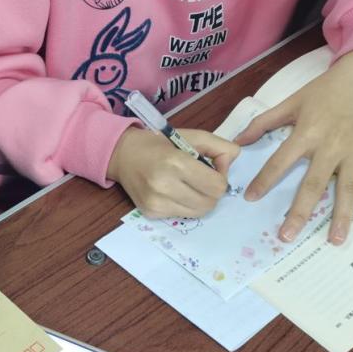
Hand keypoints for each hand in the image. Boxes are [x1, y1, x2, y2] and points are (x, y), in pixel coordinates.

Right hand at [108, 127, 239, 217]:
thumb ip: (220, 147)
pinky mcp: (151, 213)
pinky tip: (174, 192)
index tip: (211, 169)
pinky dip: (185, 205)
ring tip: (189, 186)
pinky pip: (182, 215)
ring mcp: (156, 202)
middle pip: (210, 203)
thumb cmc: (160, 143)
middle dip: (212, 191)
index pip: (217, 186)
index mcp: (176, 163)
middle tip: (202, 179)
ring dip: (200, 200)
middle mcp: (164, 186)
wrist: (123, 155)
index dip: (220, 178)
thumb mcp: (192, 136)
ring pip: (198, 212)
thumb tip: (230, 166)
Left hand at [237, 46, 352, 245]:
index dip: (265, 180)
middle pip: (314, 184)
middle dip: (300, 211)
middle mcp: (332, 146)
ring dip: (343, 215)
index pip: (281, 161)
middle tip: (286, 237)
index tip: (250, 198)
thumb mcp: (291, 102)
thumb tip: (238, 140)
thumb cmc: (325, 90)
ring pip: (349, 189)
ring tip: (336, 240)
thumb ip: (264, 123)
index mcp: (308, 134)